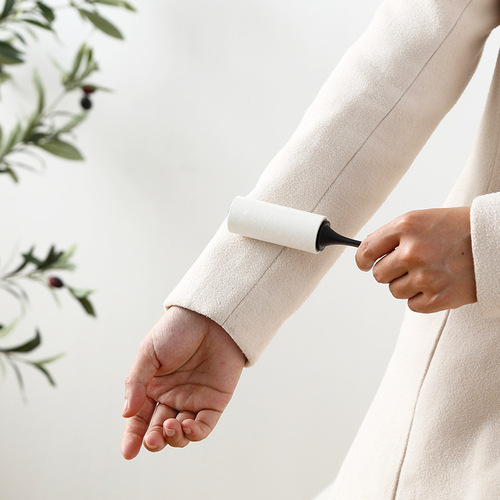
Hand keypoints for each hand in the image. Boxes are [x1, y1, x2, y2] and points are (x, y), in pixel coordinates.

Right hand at [121, 306, 245, 459]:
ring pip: (180, 434)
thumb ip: (136, 383)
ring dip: (173, 438)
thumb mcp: (148, 352)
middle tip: (151, 440)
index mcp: (152, 387)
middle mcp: (171, 398)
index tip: (128, 452)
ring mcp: (193, 401)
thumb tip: (126, 414)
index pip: (138, 420)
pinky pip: (204, 426)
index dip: (132, 438)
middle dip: (153, 441)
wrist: (210, 316)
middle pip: (158, 431)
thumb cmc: (177, 330)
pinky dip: (195, 433)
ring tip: (169, 426)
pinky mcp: (214, 402)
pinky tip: (186, 426)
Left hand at [355, 207, 476, 312]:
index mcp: (406, 226)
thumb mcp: (422, 220)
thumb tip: (368, 254)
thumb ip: (394, 235)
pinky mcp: (438, 297)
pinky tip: (436, 284)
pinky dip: (421, 298)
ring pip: (394, 290)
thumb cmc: (459, 229)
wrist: (496, 242)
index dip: (363, 260)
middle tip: (409, 266)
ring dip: (406, 285)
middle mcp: (412, 251)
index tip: (364, 264)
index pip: (366, 250)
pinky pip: (412, 304)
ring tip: (428, 272)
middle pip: (378, 274)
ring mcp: (425, 275)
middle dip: (389, 271)